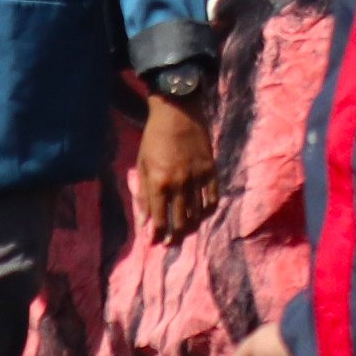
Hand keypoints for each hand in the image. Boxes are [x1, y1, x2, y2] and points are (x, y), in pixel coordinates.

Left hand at [136, 91, 219, 239]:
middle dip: (175, 236)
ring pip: (198, 213)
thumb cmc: (154, 138)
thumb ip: (143, 195)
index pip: (159, 220)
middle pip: (181, 221)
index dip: (156, 235)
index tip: (155, 242)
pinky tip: (203, 214)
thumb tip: (144, 222)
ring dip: (192, 227)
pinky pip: (213, 198)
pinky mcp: (211, 170)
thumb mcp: (142, 165)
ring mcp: (197, 178)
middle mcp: (179, 184)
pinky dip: (209, 210)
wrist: (177, 112)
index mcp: (159, 183)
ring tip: (186, 231)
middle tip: (171, 242)